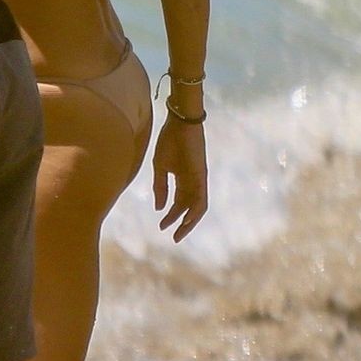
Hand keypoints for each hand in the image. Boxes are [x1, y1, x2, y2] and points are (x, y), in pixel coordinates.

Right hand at [152, 114, 207, 241]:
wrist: (180, 123)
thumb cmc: (169, 141)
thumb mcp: (160, 167)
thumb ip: (160, 187)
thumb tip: (159, 208)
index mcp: (182, 179)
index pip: (179, 203)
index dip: (171, 216)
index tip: (161, 226)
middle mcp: (193, 182)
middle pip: (190, 208)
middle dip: (182, 224)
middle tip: (174, 237)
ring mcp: (198, 180)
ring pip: (198, 207)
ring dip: (190, 221)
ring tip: (180, 232)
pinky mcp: (201, 176)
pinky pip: (201, 197)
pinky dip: (195, 210)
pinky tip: (187, 220)